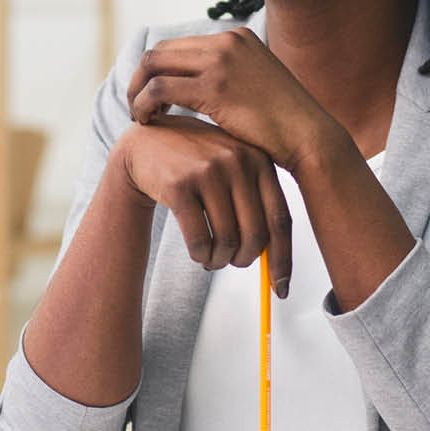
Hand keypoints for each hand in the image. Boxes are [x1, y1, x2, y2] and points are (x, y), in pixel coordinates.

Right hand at [113, 115, 291, 296]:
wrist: (147, 144)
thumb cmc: (196, 163)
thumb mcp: (233, 167)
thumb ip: (255, 201)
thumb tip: (274, 259)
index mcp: (259, 160)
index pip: (280, 219)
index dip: (282, 258)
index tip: (281, 286)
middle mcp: (237, 162)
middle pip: (255, 234)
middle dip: (245, 260)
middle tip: (233, 263)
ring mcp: (208, 172)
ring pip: (227, 240)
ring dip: (220, 261)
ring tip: (212, 259)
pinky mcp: (179, 186)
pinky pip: (199, 239)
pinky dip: (201, 256)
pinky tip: (198, 254)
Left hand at [126, 27, 324, 174]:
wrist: (309, 138)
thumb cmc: (282, 124)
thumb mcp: (254, 86)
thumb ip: (227, 76)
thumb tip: (195, 86)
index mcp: (236, 37)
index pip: (178, 45)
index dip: (157, 71)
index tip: (152, 96)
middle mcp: (227, 41)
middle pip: (160, 51)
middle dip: (140, 78)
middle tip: (137, 106)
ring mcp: (221, 61)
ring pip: (153, 65)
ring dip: (137, 91)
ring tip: (140, 116)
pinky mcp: (214, 87)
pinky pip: (159, 89)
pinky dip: (144, 104)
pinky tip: (148, 123)